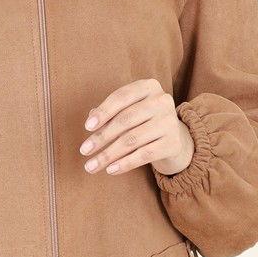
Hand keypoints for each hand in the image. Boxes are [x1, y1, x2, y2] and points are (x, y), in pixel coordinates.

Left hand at [79, 78, 194, 176]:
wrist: (172, 138)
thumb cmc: (142, 121)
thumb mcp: (127, 111)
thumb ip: (109, 113)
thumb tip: (91, 121)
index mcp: (148, 87)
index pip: (121, 97)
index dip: (103, 112)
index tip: (87, 127)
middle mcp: (162, 101)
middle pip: (125, 120)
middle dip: (101, 137)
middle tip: (84, 150)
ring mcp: (170, 122)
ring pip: (132, 140)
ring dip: (108, 154)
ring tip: (92, 166)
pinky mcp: (173, 143)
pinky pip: (144, 155)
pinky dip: (125, 163)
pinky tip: (110, 170)